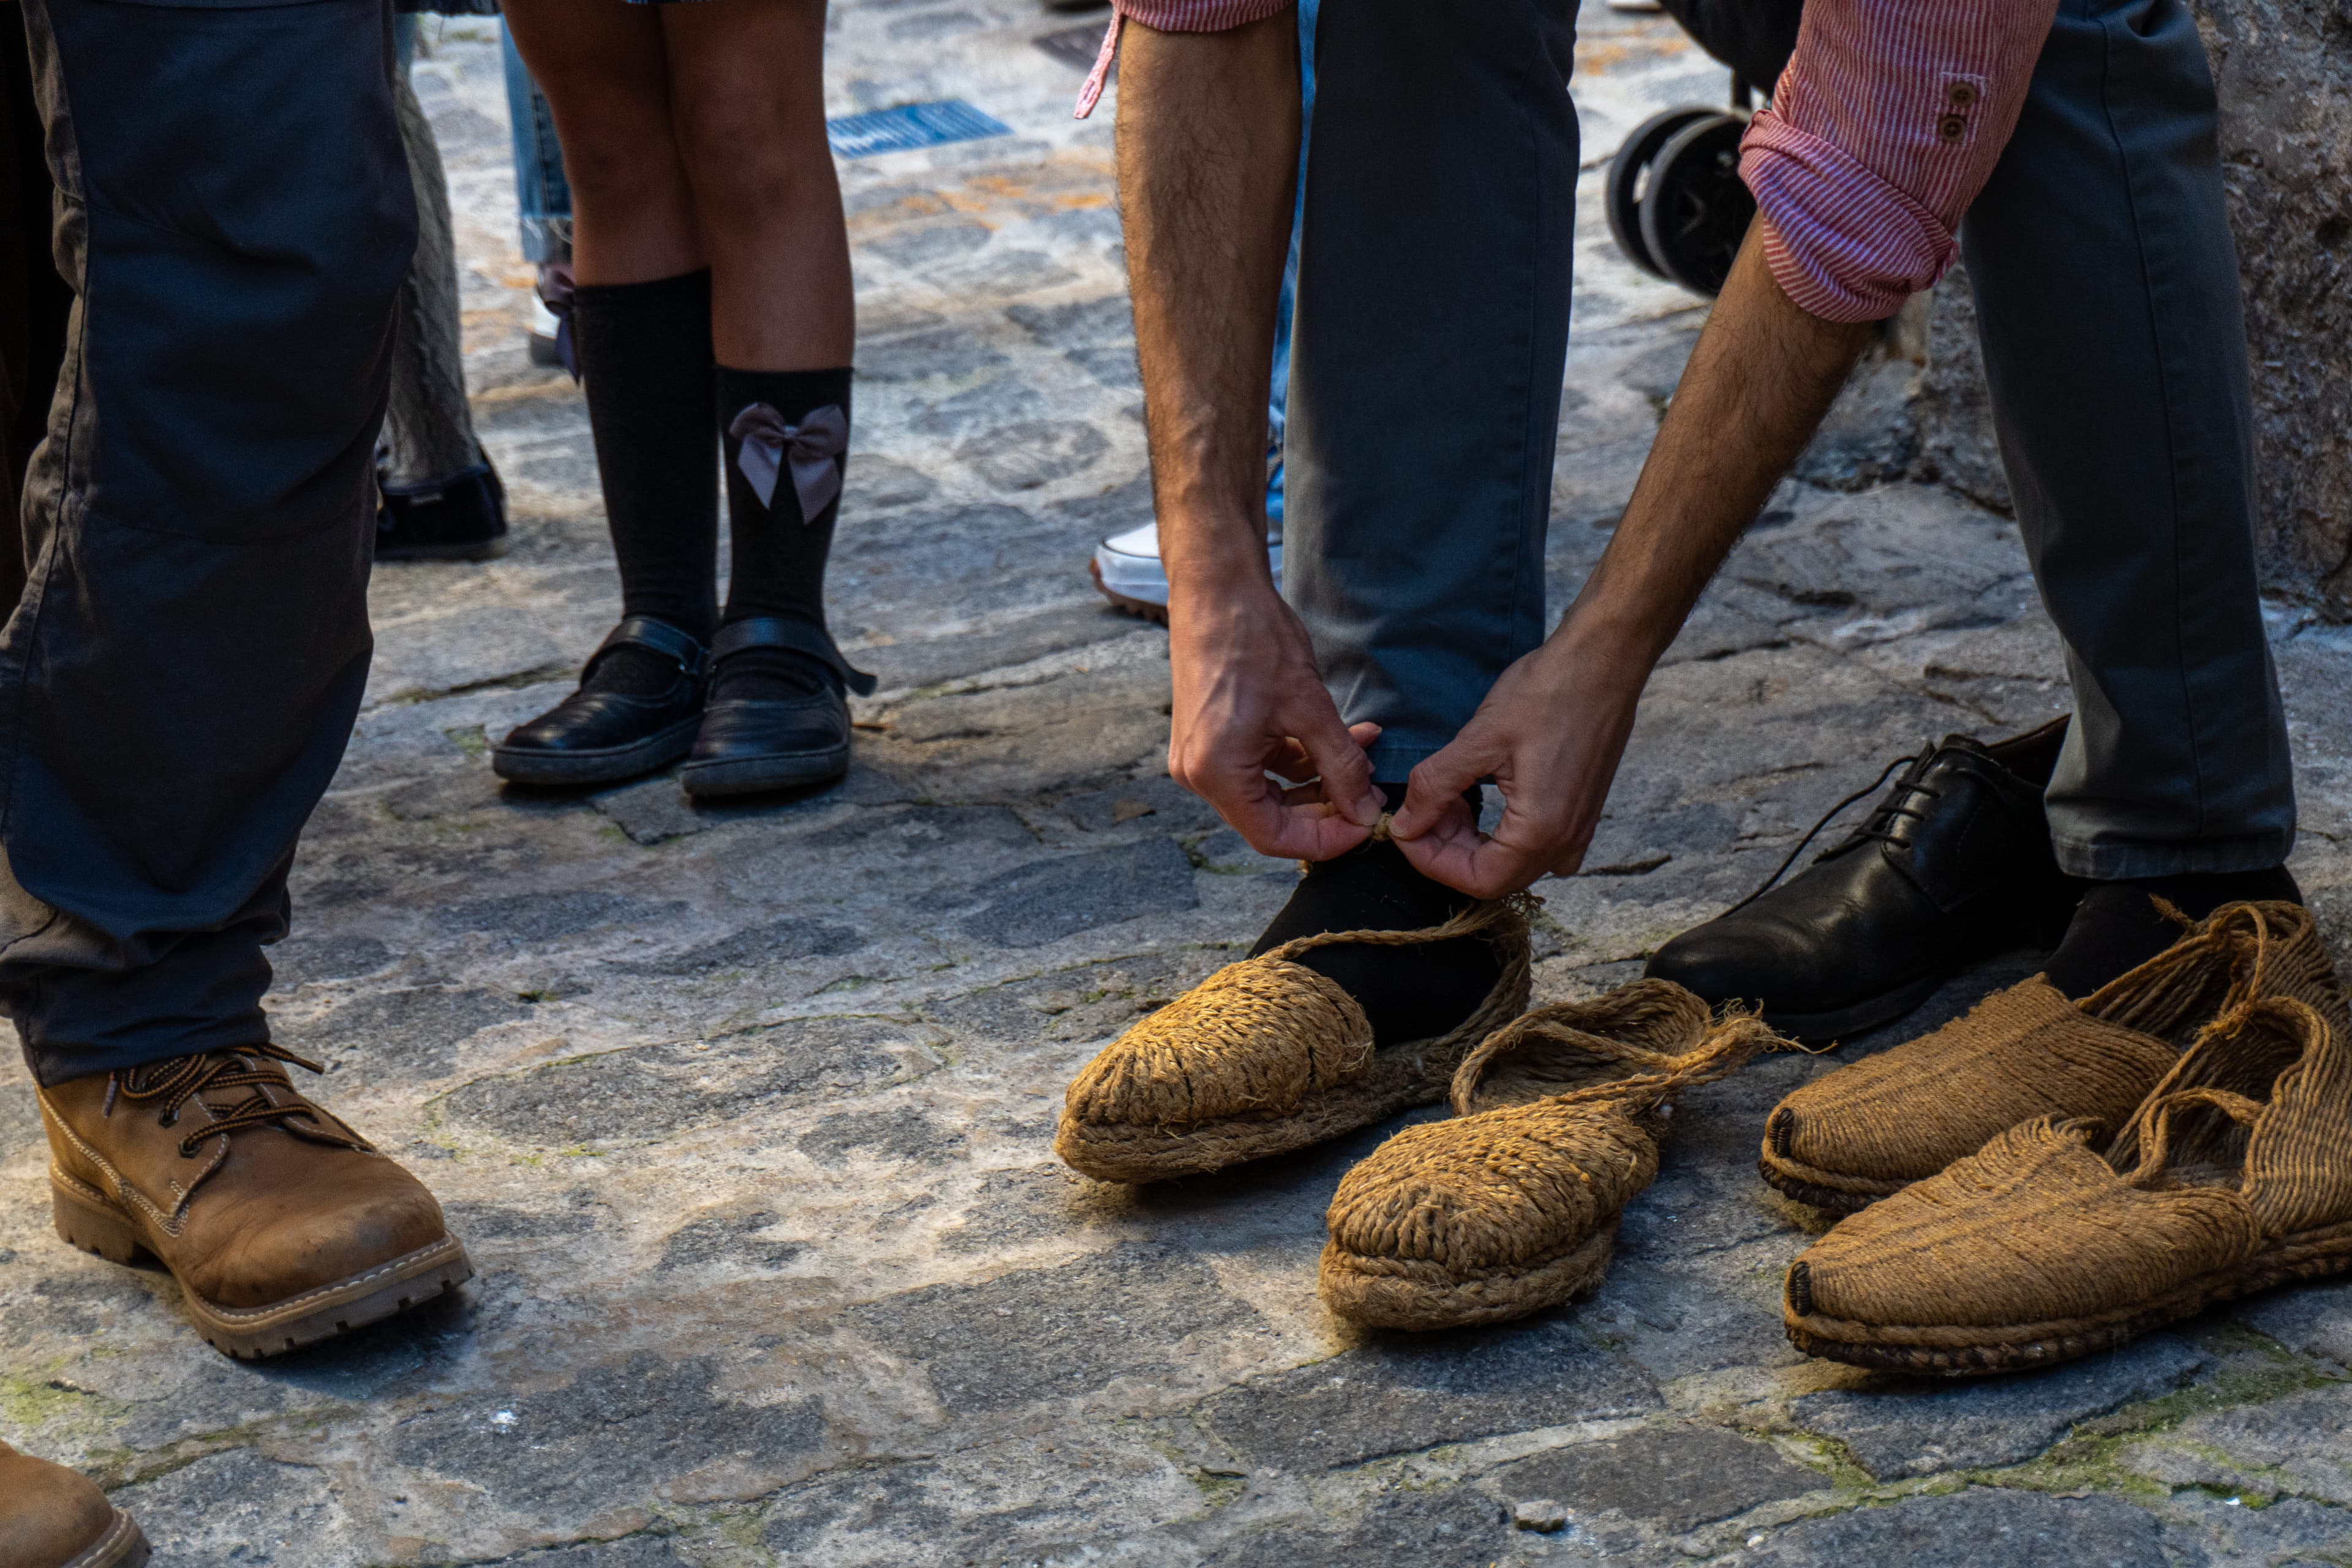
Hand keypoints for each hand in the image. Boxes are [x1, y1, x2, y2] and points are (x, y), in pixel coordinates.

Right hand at [1166, 576, 1386, 858]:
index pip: (1274, 837)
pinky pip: (1257, 766)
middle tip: (1369, 796)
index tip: (1366, 824)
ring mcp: (1200, 756)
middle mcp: (1198, 773)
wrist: (1216, 588)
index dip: (1326, 840)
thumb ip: (1341, 766)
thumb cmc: (1255, 640)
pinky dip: (1296, 760)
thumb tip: (1366, 809)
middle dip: (1325, 812)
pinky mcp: (1208, 738)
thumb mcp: (1310, 707)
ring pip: (1267, 793)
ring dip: (1316, 783)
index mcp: (1216, 773)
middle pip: (1269, 819)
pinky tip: (1337, 740)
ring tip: (1363, 758)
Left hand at [1389, 627, 1648, 897]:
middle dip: (1448, 849)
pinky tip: (1479, 795)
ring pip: (1511, 861)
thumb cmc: (1547, 693)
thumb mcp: (1479, 740)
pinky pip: (1534, 844)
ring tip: (1447, 798)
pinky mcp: (1580, 812)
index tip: (1405, 829)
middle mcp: (1565, 842)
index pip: (1477, 880)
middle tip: (1423, 808)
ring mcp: (1578, 829)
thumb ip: (1435, 788)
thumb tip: (1404, 825)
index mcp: (1541, 832)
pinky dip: (1499, 832)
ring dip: (1471, 840)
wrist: (1603, 661)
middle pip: (1494, 876)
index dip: (1431, 861)